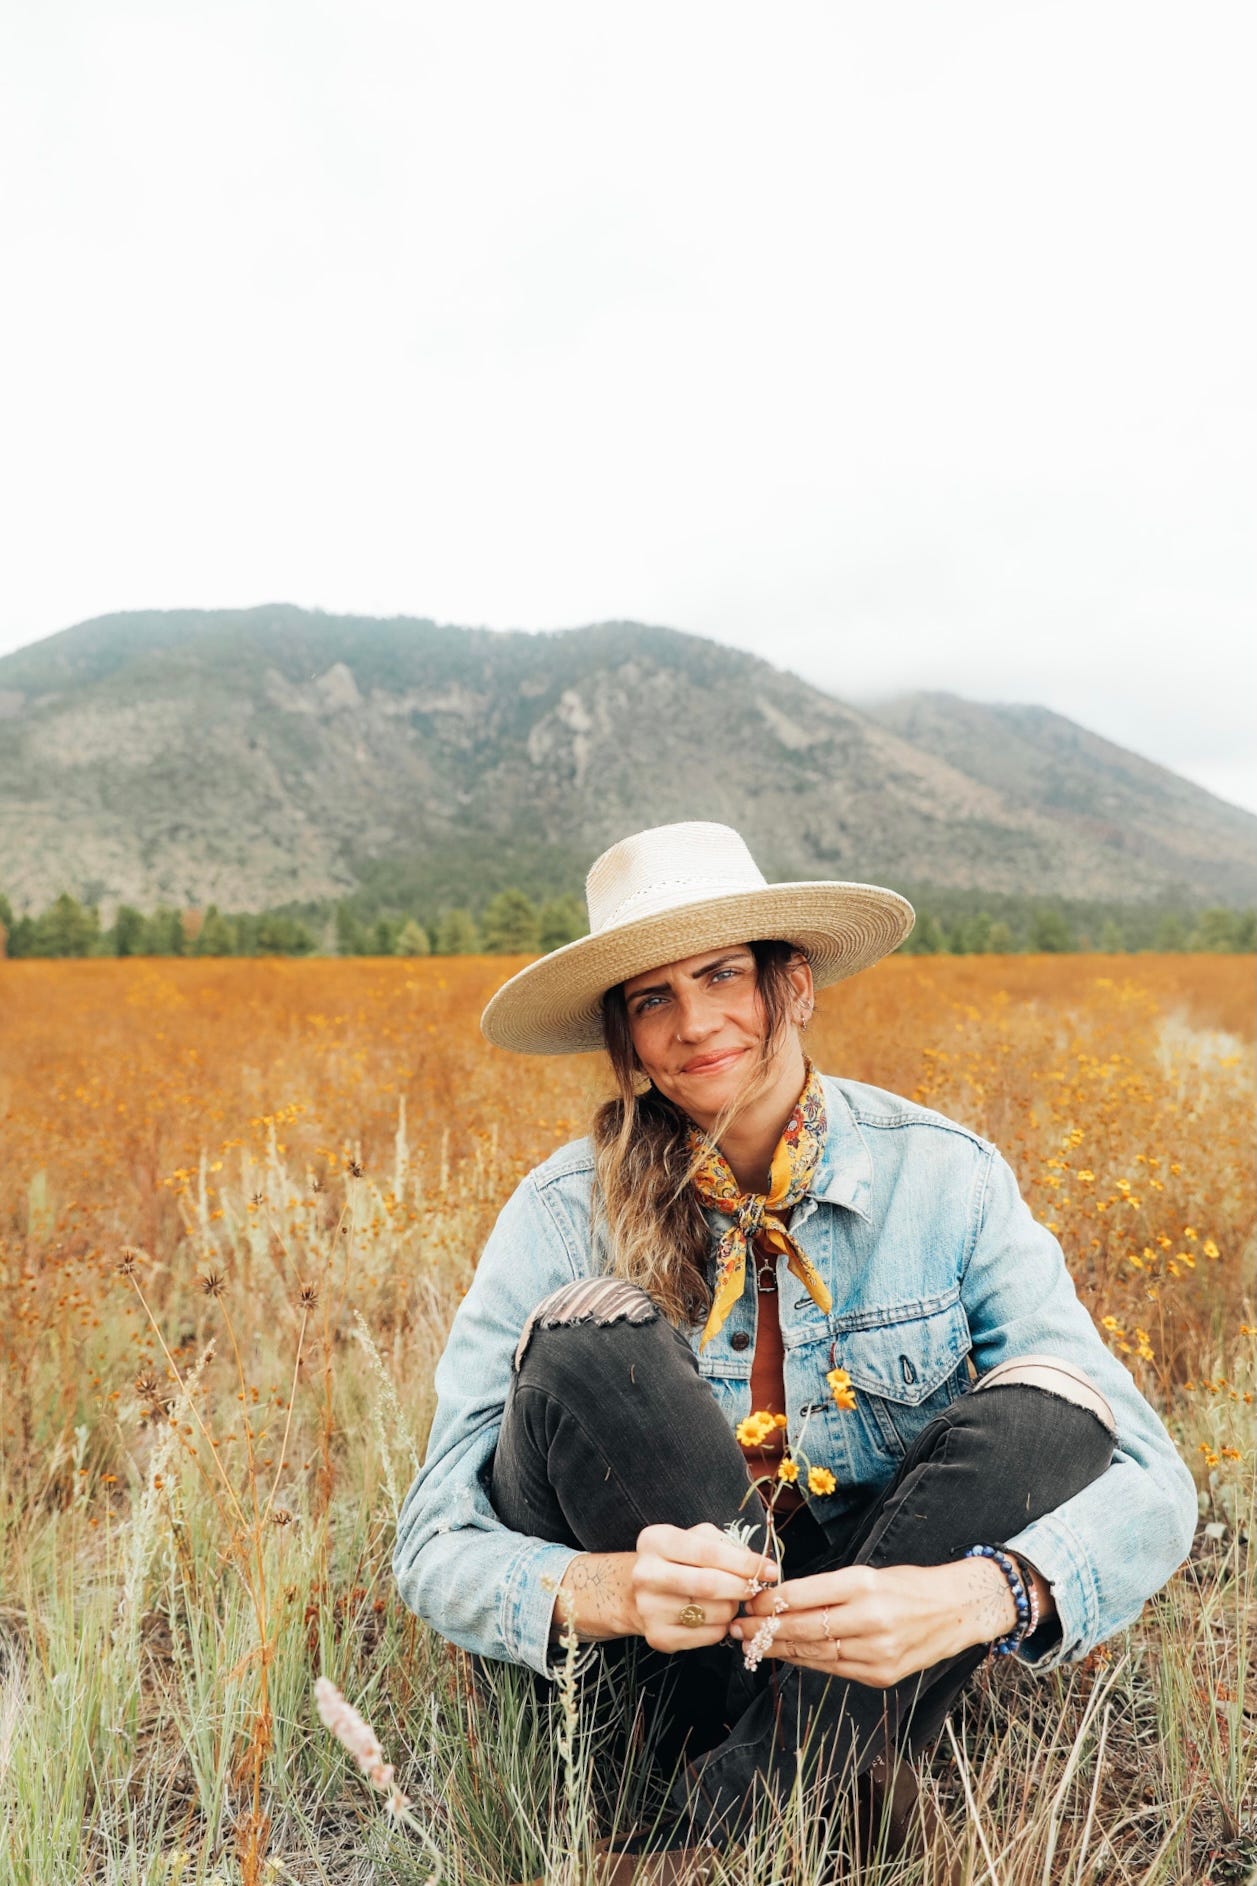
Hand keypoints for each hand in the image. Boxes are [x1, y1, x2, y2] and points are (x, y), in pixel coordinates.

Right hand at [630, 1521, 777, 1652]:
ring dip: (732, 1608)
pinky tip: (715, 1616)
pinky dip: (722, 1626)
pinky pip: (708, 1635)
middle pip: (710, 1585)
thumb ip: (725, 1544)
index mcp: (656, 1541)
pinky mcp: (658, 1636)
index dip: (745, 1562)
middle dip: (743, 1587)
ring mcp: (649, 1608)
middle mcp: (647, 1574)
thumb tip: (757, 1565)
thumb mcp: (694, 1538)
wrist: (637, 1592)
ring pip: (713, 1613)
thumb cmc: (676, 1560)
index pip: (709, 1552)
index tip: (769, 1569)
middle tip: (757, 1587)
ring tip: (728, 1600)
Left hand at [731, 1558, 1017, 1684]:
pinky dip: (806, 1662)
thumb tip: (782, 1599)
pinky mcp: (881, 1675)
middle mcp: (870, 1619)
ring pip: (815, 1653)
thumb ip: (829, 1589)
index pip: (805, 1595)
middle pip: (804, 1628)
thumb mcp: (869, 1573)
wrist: (956, 1611)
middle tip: (737, 1627)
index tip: (748, 1601)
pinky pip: (833, 1668)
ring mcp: (876, 1652)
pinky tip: (786, 1657)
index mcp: (864, 1584)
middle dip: (765, 1630)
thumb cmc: (907, 1585)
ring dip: (779, 1650)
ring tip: (752, 1645)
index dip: (771, 1601)